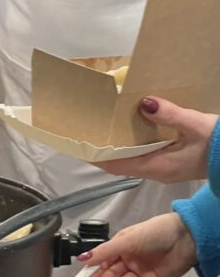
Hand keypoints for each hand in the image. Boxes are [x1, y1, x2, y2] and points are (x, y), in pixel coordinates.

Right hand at [78, 212, 196, 276]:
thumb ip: (104, 251)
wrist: (186, 238)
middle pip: (110, 275)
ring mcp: (139, 274)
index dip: (94, 270)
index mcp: (121, 249)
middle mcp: (128, 262)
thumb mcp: (126, 239)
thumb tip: (82, 258)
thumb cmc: (156, 232)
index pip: (103, 262)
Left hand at [98, 97, 217, 182]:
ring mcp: (164, 170)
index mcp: (158, 167)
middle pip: (122, 164)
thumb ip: (169, 114)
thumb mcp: (195, 125)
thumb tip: (144, 103)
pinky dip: (135, 145)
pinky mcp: (172, 164)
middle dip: (106, 150)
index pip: (117, 165)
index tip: (82, 145)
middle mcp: (157, 172)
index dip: (98, 157)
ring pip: (133, 160)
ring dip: (120, 147)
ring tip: (107, 130)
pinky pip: (146, 156)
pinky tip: (133, 131)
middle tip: (92, 132)